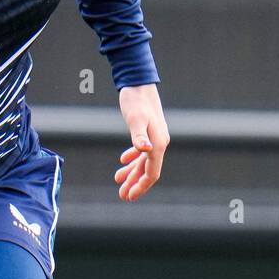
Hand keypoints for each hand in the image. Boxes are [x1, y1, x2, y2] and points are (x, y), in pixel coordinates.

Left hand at [114, 83, 169, 200]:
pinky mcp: (148, 131)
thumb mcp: (135, 119)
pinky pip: (142, 150)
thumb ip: (139, 136)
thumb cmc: (136, 101)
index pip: (152, 173)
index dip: (141, 186)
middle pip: (148, 170)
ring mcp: (155, 137)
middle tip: (122, 195)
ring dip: (132, 172)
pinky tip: (122, 160)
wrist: (139, 82)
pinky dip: (133, 158)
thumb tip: (146, 150)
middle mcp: (159, 142)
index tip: (129, 196)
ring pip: (144, 161)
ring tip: (118, 180)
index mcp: (158, 144)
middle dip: (135, 183)